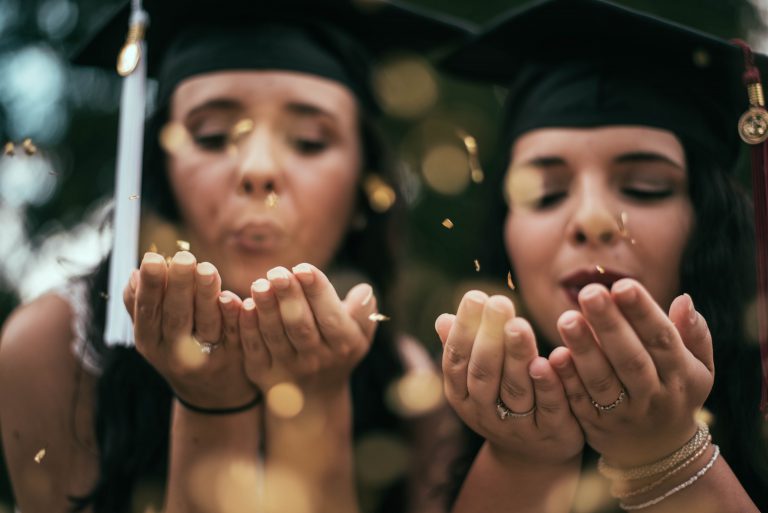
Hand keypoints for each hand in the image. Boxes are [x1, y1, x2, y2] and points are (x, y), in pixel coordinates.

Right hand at [123, 251, 256, 408]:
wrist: (214, 397)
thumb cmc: (179, 353)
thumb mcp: (154, 336)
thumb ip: (142, 307)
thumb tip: (135, 273)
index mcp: (151, 343)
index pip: (148, 312)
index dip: (150, 287)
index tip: (153, 258)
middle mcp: (176, 354)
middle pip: (176, 317)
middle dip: (178, 286)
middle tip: (183, 257)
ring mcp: (207, 357)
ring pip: (206, 323)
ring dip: (205, 295)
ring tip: (206, 268)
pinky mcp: (235, 357)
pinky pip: (233, 333)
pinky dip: (233, 315)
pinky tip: (232, 296)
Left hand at [238, 263, 377, 393]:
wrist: (314, 398)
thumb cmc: (338, 351)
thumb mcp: (359, 335)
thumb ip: (363, 313)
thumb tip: (365, 290)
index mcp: (343, 345)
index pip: (331, 317)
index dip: (317, 292)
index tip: (304, 268)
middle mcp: (317, 359)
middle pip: (301, 325)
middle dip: (289, 296)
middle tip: (277, 272)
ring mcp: (288, 368)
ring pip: (275, 335)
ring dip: (266, 308)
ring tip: (260, 283)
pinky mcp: (263, 374)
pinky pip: (254, 349)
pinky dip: (248, 327)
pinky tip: (243, 305)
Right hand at [437, 291, 583, 464]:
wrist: (534, 456)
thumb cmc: (502, 402)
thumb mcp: (477, 379)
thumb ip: (465, 349)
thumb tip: (442, 318)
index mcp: (462, 396)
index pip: (456, 360)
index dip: (464, 330)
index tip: (475, 296)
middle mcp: (485, 413)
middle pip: (483, 374)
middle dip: (489, 337)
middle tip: (499, 302)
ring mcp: (517, 426)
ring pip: (515, 390)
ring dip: (516, 356)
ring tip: (519, 324)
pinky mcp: (552, 433)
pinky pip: (548, 408)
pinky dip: (548, 384)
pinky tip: (550, 359)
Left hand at [549, 278, 712, 467]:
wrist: (657, 451)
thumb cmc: (675, 391)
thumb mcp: (698, 368)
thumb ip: (693, 334)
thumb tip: (684, 299)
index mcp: (680, 375)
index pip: (662, 339)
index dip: (643, 312)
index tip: (622, 284)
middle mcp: (653, 396)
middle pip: (630, 359)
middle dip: (609, 325)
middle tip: (589, 292)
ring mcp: (623, 414)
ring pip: (602, 381)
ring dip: (583, 349)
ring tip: (567, 318)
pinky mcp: (594, 425)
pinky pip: (579, 401)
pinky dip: (566, 379)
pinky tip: (553, 355)